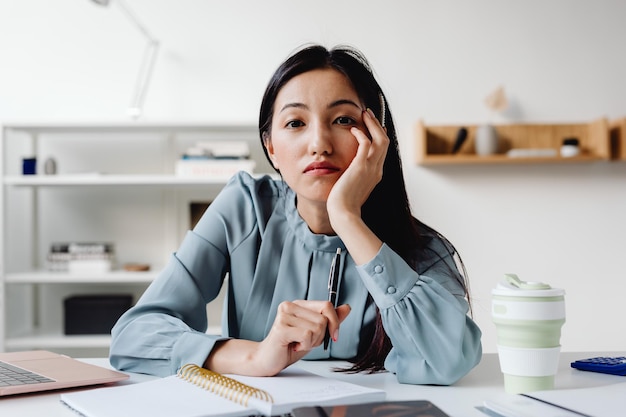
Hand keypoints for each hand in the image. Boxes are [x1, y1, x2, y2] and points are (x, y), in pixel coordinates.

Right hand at [254, 300, 350, 375]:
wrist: (267, 361)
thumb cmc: (289, 347)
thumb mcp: (314, 333)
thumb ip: (329, 320)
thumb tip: (347, 307)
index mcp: (298, 304)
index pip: (326, 305)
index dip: (335, 322)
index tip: (333, 336)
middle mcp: (289, 306)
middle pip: (323, 319)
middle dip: (320, 336)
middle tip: (304, 341)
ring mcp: (284, 316)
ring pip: (317, 328)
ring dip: (312, 342)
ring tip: (297, 344)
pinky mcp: (281, 328)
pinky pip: (307, 335)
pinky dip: (305, 346)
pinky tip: (293, 346)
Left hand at [327, 108, 388, 222]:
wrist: (344, 214)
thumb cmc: (344, 204)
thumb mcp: (353, 188)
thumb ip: (354, 178)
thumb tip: (348, 173)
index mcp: (376, 174)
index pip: (383, 150)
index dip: (379, 136)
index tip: (373, 126)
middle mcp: (377, 169)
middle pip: (385, 141)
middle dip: (377, 126)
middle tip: (368, 114)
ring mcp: (371, 168)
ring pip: (380, 139)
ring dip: (372, 124)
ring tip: (364, 114)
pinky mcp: (360, 167)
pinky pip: (366, 143)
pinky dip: (361, 133)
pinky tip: (353, 129)